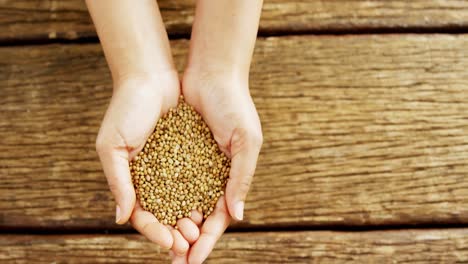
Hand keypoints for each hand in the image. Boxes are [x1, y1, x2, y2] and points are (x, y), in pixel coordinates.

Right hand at [96, 72, 196, 254]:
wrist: (150, 76)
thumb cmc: (126, 109)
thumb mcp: (112, 146)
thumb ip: (118, 182)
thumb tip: (122, 218)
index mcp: (130, 179)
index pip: (143, 216)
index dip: (155, 232)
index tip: (170, 242)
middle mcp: (151, 177)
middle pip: (165, 214)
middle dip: (176, 232)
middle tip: (189, 245)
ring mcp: (171, 167)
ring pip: (182, 202)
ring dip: (190, 219)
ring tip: (201, 229)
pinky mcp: (188, 154)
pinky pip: (196, 180)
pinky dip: (201, 196)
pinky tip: (210, 207)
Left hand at [171, 70, 262, 262]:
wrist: (211, 74)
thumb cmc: (234, 106)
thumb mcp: (246, 142)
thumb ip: (241, 178)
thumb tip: (236, 215)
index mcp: (232, 177)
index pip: (219, 218)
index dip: (207, 240)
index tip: (193, 259)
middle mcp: (212, 176)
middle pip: (198, 216)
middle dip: (187, 239)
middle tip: (173, 258)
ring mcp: (193, 166)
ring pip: (181, 203)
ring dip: (172, 224)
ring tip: (161, 243)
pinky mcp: (175, 153)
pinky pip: (166, 180)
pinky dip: (161, 199)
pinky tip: (150, 213)